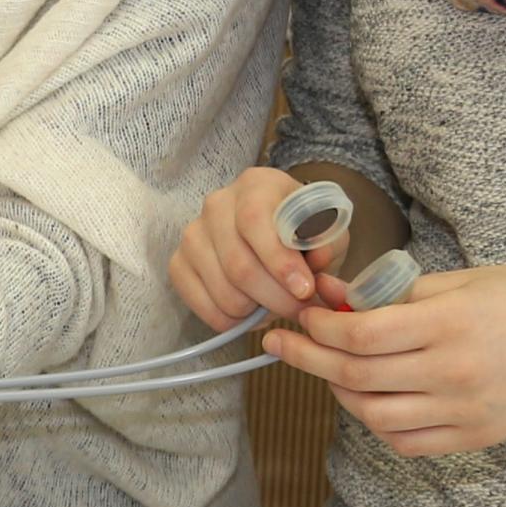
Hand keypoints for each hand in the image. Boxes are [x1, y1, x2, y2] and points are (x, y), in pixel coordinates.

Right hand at [171, 165, 339, 328]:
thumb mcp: (326, 232)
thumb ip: (327, 245)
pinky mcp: (178, 264)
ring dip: (255, 311)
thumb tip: (318, 267)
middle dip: (275, 298)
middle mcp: (217, 205)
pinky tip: (250, 313)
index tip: (304, 290)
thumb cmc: (302, 231)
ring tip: (276, 308)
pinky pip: (203, 306)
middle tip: (299, 310)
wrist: (273, 233)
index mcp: (256, 185)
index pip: (254, 221)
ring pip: (223, 291)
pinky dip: (231, 321)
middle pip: (238, 265)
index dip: (278, 261)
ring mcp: (192, 235)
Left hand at [266, 261, 505, 456]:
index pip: (359, 336)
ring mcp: (464, 412)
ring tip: (328, 370)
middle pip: (356, 377)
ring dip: (339, 393)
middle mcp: (454, 373)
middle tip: (281, 343)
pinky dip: (376, 423)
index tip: (300, 316)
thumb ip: (396, 294)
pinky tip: (369, 399)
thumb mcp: (463, 280)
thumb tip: (334, 296)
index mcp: (450, 325)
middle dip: (308, 359)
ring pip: (373, 416)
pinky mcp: (475, 438)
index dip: (318, 328)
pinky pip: (406, 442)